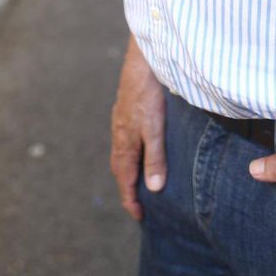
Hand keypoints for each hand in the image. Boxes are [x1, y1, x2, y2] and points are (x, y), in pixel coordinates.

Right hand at [110, 37, 165, 220]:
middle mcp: (120, 133)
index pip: (125, 179)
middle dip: (127, 187)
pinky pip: (126, 139)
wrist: (144, 58)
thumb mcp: (155, 127)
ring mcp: (122, 120)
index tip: (139, 216)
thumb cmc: (149, 92)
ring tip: (140, 181)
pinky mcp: (128, 108)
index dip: (131, 199)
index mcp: (125, 142)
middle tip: (138, 204)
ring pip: (122, 152)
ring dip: (129, 169)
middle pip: (120, 168)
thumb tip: (154, 188)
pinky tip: (142, 147)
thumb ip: (155, 156)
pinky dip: (132, 152)